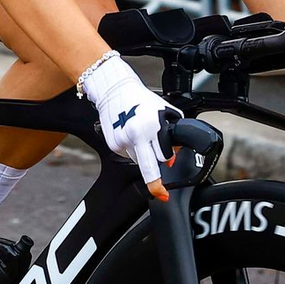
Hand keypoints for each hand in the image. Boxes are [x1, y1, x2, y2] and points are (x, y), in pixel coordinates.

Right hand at [82, 53, 180, 200]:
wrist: (114, 90)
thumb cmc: (141, 100)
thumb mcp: (164, 112)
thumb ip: (172, 135)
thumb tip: (173, 158)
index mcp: (152, 126)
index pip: (162, 156)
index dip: (167, 161)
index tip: (164, 189)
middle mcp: (136, 134)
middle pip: (147, 168)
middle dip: (154, 181)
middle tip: (160, 193)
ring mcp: (122, 140)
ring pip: (137, 160)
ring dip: (142, 154)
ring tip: (141, 135)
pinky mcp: (112, 143)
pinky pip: (126, 154)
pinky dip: (131, 149)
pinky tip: (130, 134)